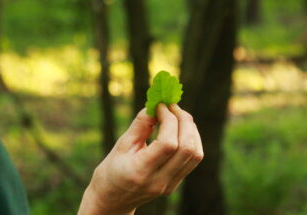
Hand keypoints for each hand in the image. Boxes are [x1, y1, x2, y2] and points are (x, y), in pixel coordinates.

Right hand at [77, 104, 203, 214]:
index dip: (169, 120)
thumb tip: (157, 106)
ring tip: (177, 116)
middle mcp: (159, 181)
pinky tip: (180, 129)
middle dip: (184, 121)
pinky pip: (192, 159)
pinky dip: (191, 139)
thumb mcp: (121, 145)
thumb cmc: (111, 170)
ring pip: (195, 154)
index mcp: (140, 171)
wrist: (112, 200)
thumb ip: (140, 125)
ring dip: (191, 130)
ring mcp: (169, 185)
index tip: (160, 106)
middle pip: (187, 148)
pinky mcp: (175, 184)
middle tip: (172, 107)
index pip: (168, 144)